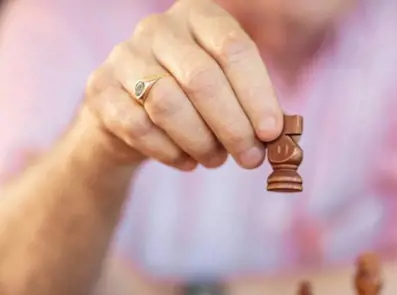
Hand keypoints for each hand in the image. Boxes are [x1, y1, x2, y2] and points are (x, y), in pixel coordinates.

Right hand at [85, 0, 282, 170]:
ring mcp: (124, 56)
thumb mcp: (230, 91)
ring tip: (217, 160)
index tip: (273, 133)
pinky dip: (170, 152)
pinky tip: (187, 161)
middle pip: (201, 79)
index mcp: (199, 16)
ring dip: (202, 143)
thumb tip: (282, 139)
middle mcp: (158, 28)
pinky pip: (139, 127)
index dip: (257, 95)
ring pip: (168, 104)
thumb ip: (256, 108)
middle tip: (251, 159)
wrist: (131, 114)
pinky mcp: (100, 91)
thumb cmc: (196, 102)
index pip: (233, 49)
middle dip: (233, 127)